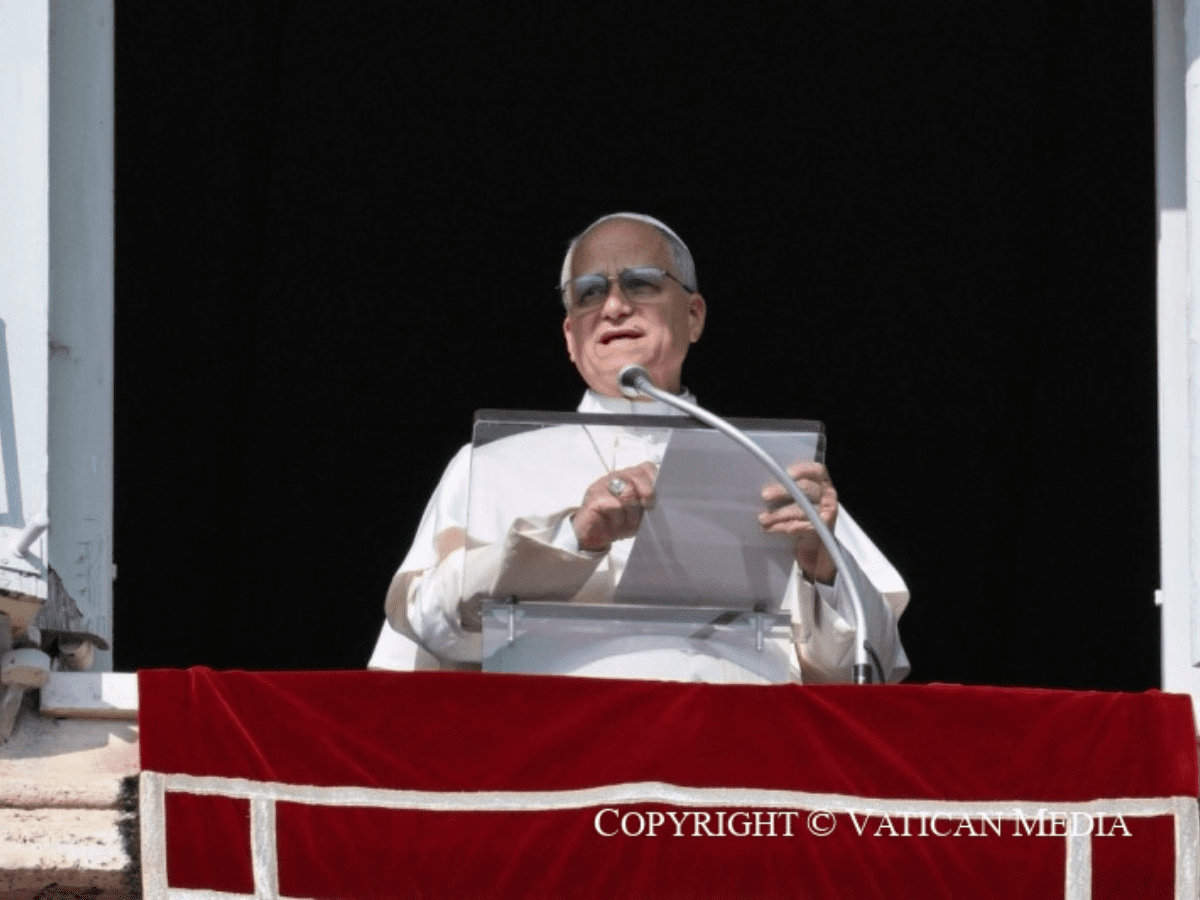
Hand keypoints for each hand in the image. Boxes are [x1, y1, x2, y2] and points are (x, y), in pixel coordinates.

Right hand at [572, 462, 657, 551]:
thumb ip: (648, 504)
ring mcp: (603, 486)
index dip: (655, 479)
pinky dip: (619, 518)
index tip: (658, 497)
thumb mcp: (638, 514)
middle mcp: (616, 478)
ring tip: (629, 523)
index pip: (646, 468)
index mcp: (628, 478)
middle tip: (648, 508)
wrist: (592, 535)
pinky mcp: (594, 498)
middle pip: (637, 475)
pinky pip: (614, 506)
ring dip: (633, 512)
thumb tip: (665, 503)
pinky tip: (617, 523)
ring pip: (627, 491)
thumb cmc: (617, 521)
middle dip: (648, 494)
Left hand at [758, 462, 838, 583]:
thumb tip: (758, 484)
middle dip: (783, 491)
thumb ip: (783, 487)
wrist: (813, 543)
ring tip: (763, 519)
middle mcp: (826, 493)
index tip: (787, 473)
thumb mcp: (793, 496)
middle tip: (765, 495)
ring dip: (780, 514)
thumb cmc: (799, 510)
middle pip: (806, 488)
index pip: (814, 470)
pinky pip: (804, 527)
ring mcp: (827, 511)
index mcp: (820, 480)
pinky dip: (787, 527)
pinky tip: (773, 528)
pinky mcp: (822, 529)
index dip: (802, 470)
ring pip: (802, 509)